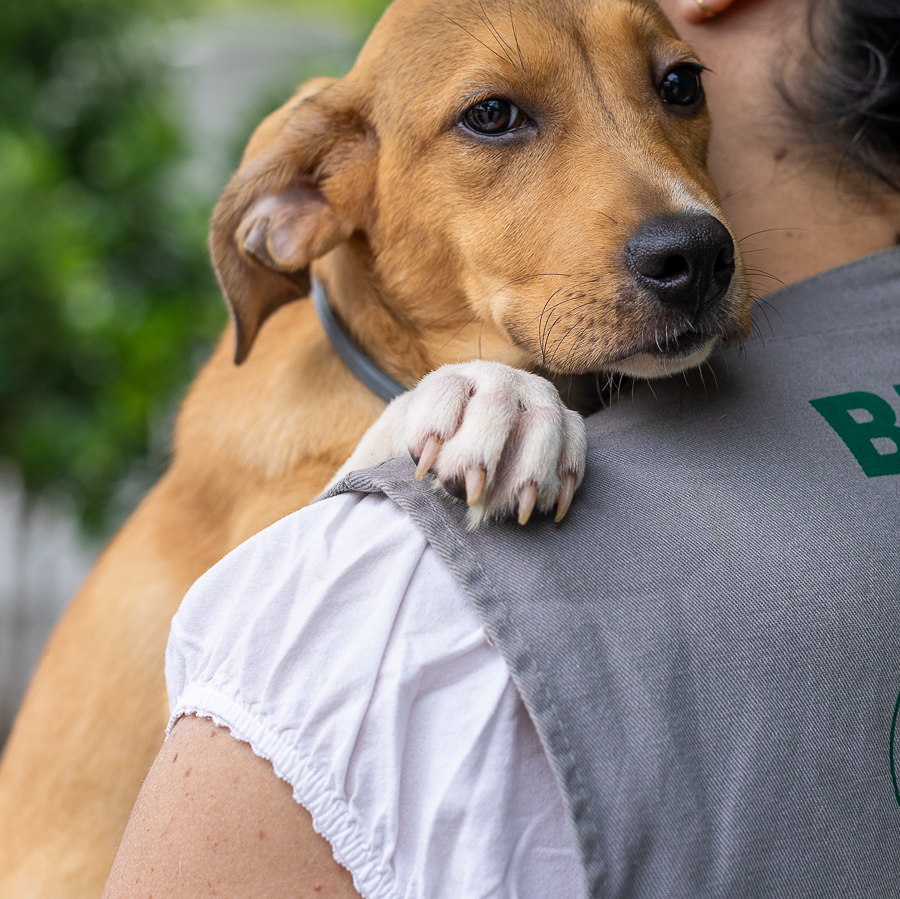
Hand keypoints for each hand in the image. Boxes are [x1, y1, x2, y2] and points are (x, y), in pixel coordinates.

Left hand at [334, 361, 585, 524]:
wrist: (459, 465)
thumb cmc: (411, 471)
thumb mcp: (378, 468)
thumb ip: (358, 484)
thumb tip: (322, 516)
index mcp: (443, 384)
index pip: (442, 391)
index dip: (434, 424)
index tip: (420, 468)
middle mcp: (492, 382)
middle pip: (497, 401)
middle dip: (483, 448)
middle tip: (468, 495)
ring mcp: (534, 400)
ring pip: (546, 419)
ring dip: (532, 466)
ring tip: (515, 513)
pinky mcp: (565, 426)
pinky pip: (577, 440)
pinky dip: (568, 473)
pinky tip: (549, 510)